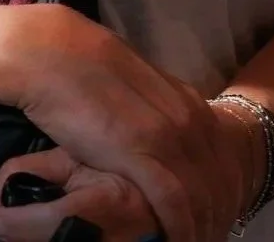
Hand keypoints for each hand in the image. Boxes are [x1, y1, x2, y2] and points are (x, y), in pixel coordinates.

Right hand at [0, 6, 253, 241]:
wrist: (49, 51)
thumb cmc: (83, 71)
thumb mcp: (134, 91)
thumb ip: (155, 111)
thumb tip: (160, 134)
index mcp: (186, 101)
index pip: (224, 157)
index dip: (225, 191)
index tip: (217, 215)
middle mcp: (186, 117)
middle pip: (221, 180)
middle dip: (218, 214)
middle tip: (210, 237)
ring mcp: (165, 133)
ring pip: (202, 195)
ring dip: (202, 225)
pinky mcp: (140, 152)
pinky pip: (174, 202)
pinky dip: (181, 228)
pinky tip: (178, 241)